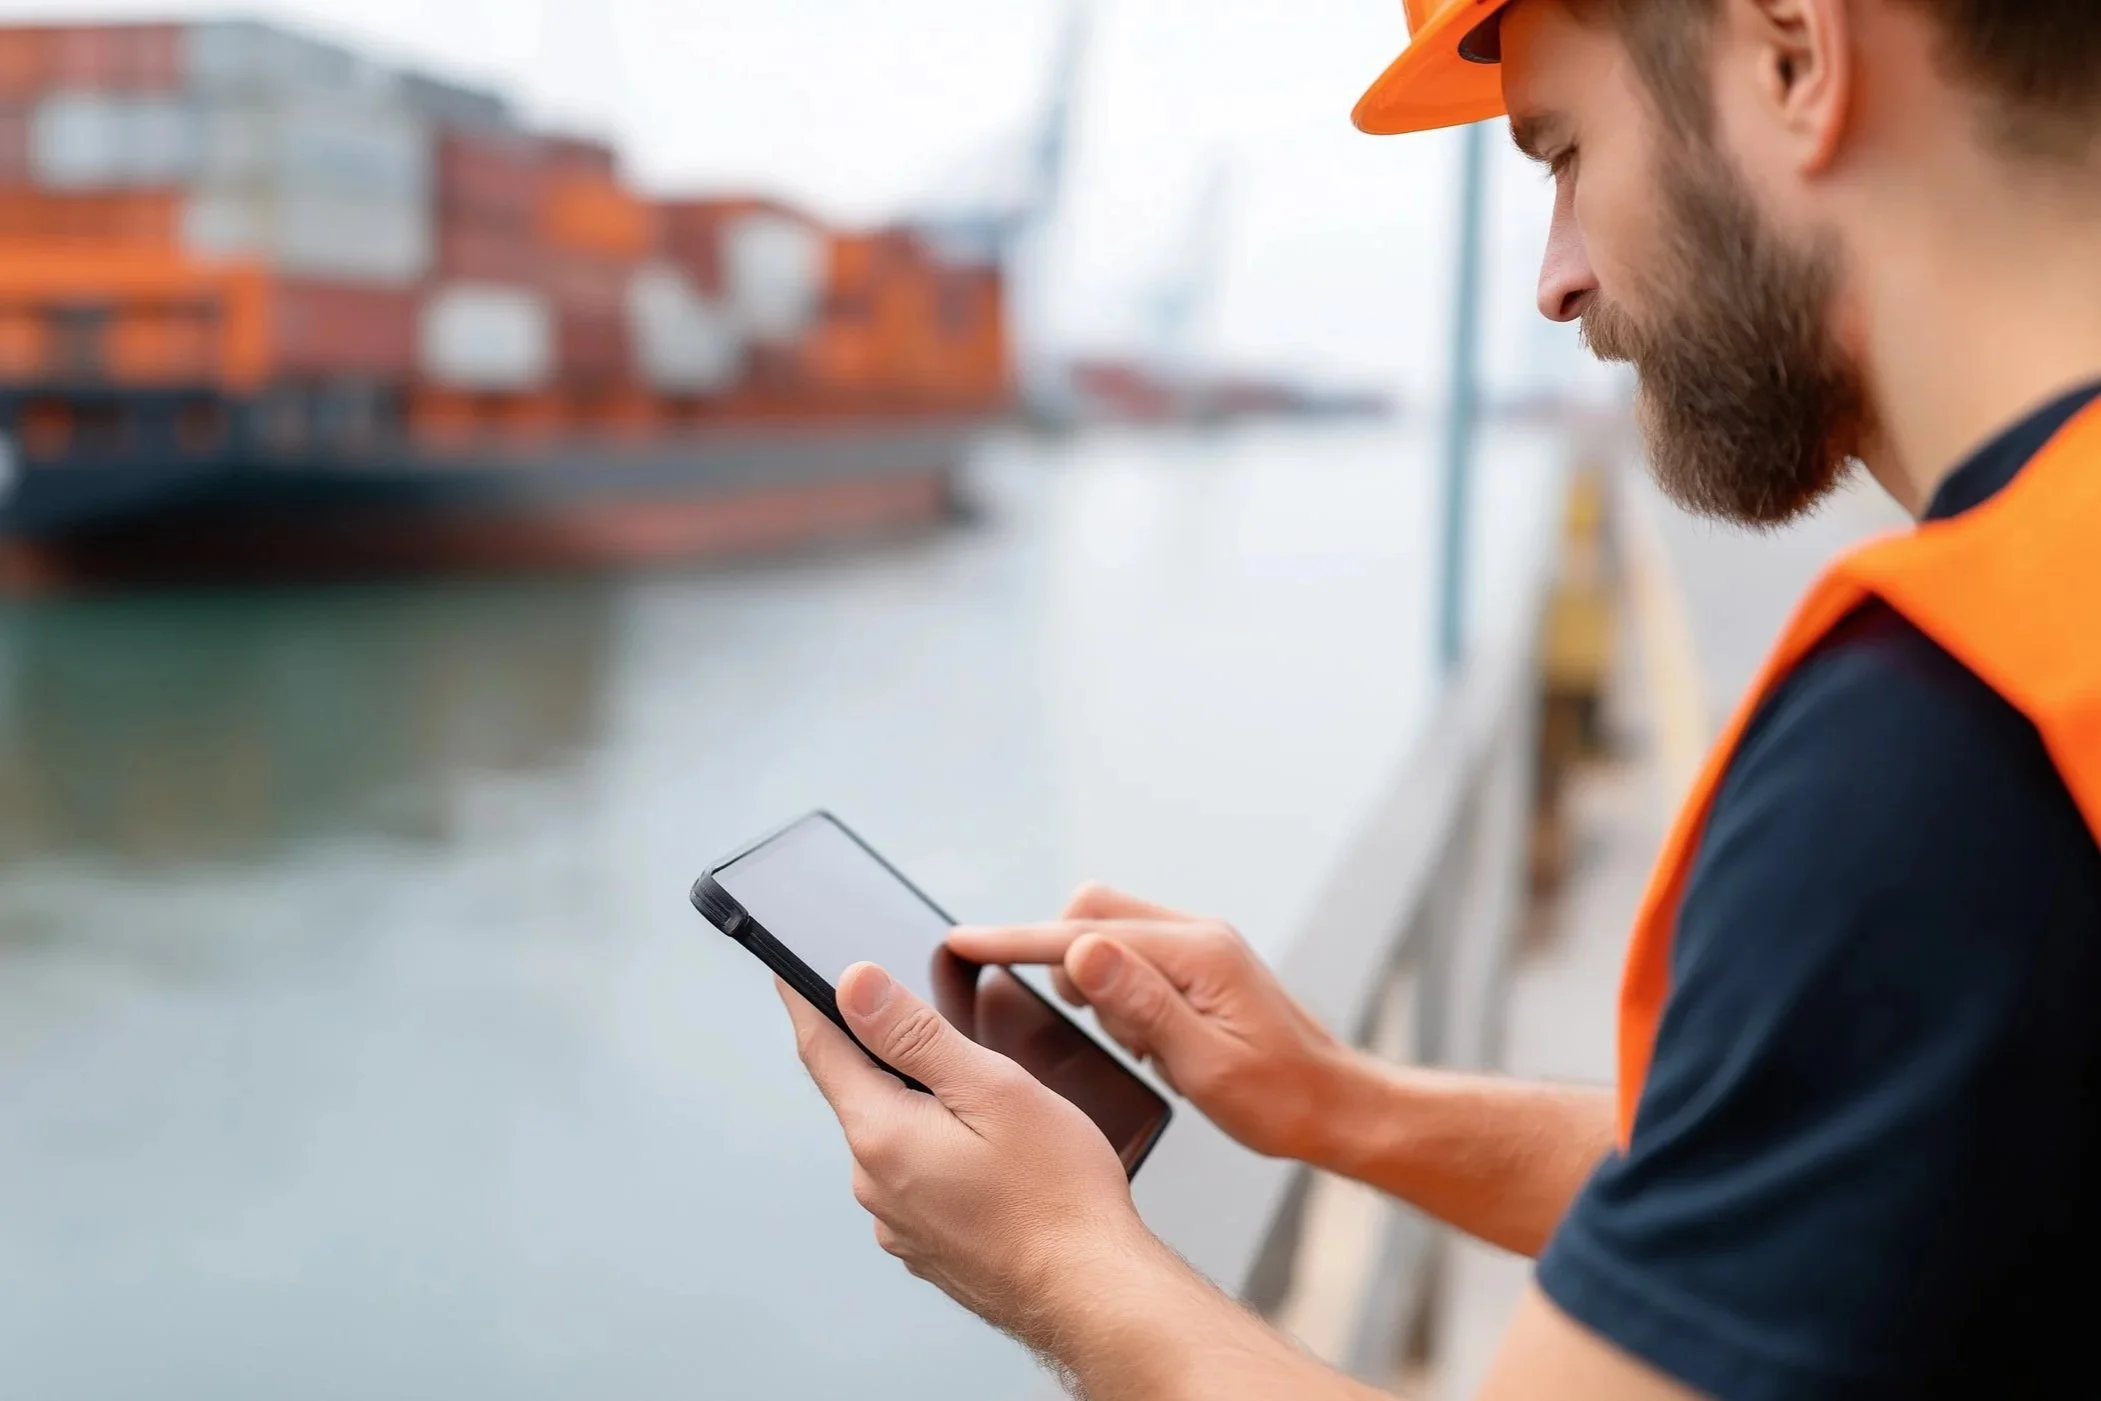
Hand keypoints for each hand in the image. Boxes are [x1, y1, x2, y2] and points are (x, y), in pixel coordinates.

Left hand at [779, 963, 1159, 1347]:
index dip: (805, 1000)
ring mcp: (898, 1221)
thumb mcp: (992, 1088)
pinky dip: (938, 1152)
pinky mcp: (926, 1245)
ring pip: (894, 1137)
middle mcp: (874, 1183)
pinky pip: (917, 1178)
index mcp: (881, 1135)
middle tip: (926, 1023)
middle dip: (884, 1054)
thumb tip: (853, 984)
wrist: (1094, 1295)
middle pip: (859, 1092)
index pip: (822, 1049)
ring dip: (919, 1109)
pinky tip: (990, 1156)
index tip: (788, 968)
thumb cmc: (1058, 1195)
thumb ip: (915, 1035)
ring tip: (983, 1102)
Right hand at [949, 885, 1356, 1163]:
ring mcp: (1199, 947)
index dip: (1016, 941)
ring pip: (1109, 934)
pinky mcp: (1200, 968)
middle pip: (1092, 913)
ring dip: (1094, 981)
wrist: (1338, 1108)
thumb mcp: (1205, 1064)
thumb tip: (1082, 951)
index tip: (961, 944)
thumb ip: (1141, 1004)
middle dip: (1061, 958)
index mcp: (1195, 952)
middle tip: (1084, 1022)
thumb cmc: (1280, 1099)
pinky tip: (1143, 1040)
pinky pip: (1133, 957)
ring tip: (1133, 1043)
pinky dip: (1118, 991)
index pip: (1083, 934)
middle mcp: (1196, 935)